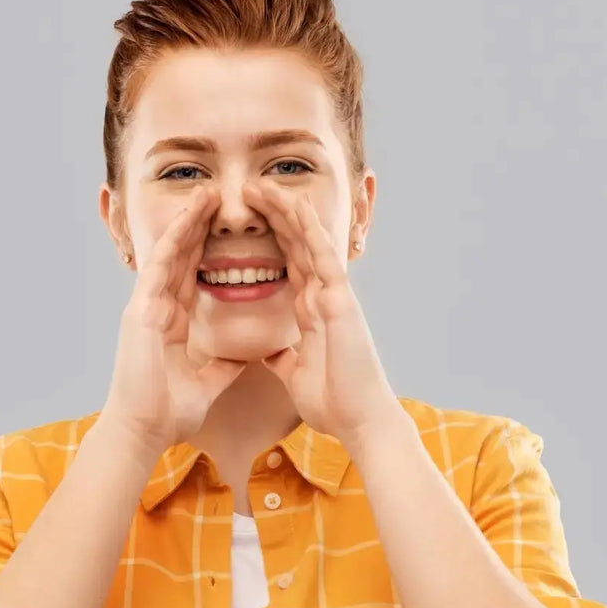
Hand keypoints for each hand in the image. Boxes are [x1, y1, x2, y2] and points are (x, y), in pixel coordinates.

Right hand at [100, 189, 247, 454]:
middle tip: (216, 194)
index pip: (191, 276)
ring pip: (170, 253)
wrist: (143, 432)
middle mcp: (155, 310)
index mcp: (170, 324)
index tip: (222, 225)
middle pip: (181, 257)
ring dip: (188, 221)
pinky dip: (175, 241)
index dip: (205, 248)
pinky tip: (189, 218)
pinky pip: (160, 267)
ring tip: (207, 192)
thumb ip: (223, 369)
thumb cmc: (167, 414)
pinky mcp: (141, 312)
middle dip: (198, 224)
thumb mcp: (206, 384)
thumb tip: (244, 359)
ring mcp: (146, 308)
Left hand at [242, 180, 400, 445]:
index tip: (248, 216)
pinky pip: (323, 258)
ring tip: (264, 185)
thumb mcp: (295, 374)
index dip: (270, 237)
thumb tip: (270, 352)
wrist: (358, 423)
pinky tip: (295, 206)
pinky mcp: (342, 302)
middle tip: (251, 187)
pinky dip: (310, 231)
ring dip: (287, 211)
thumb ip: (284, 357)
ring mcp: (334, 296)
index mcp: (312, 311)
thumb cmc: (334, 403)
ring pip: (309, 242)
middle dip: (275, 214)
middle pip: (296, 244)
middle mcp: (324, 297)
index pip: (288, 263)